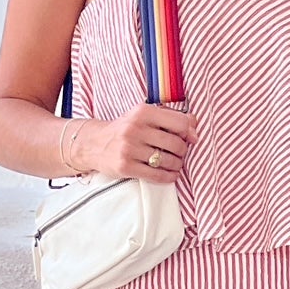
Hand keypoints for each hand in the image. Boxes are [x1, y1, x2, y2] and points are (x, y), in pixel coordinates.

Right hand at [79, 103, 196, 183]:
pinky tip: (170, 174)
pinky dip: (169, 176)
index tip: (189, 138)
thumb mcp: (143, 116)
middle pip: (175, 143)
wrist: (94, 144)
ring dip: (177, 165)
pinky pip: (157, 175)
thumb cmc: (125, 129)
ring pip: (168, 161)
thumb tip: (195, 127)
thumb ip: (170, 118)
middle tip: (179, 153)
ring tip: (174, 163)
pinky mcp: (125, 167)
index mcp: (142, 112)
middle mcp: (135, 128)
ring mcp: (129, 149)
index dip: (189, 132)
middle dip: (182, 151)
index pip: (179, 122)